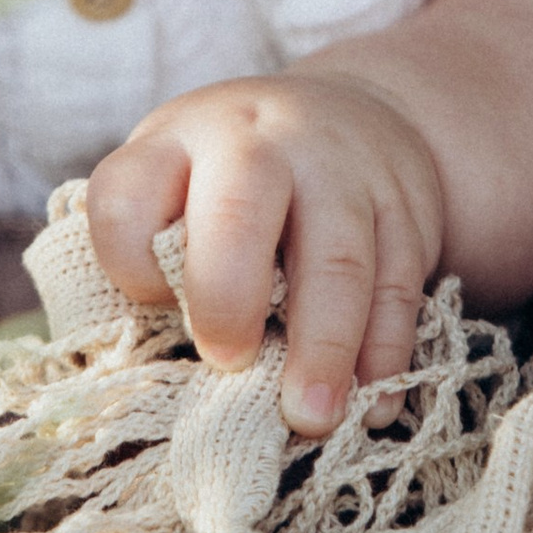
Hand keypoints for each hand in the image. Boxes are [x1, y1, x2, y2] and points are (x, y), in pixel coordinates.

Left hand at [87, 71, 445, 436]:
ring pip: (338, 260)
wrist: (344, 115)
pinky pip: (399, 286)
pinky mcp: (406, 207)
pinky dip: (387, 352)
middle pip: (238, 213)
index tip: (152, 304)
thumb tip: (170, 367)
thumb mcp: (174, 184)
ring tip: (312, 417)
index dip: (129, 267)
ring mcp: (341, 169)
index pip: (127, 201)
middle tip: (230, 367)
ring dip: (325, 348)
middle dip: (229, 301)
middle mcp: (258, 143)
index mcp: (177, 142)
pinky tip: (372, 401)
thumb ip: (159, 258)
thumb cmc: (233, 182)